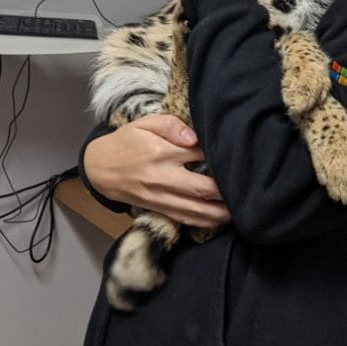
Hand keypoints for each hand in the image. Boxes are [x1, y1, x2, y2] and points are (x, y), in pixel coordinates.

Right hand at [83, 114, 230, 229]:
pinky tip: (218, 221)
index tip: (236, 155)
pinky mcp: (156, 209)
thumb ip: (171, 125)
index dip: (218, 155)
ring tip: (240, 211)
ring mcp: (159, 197)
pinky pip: (183, 219)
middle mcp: (161, 177)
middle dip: (225, 191)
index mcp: (161, 153)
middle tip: (247, 188)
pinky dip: (202, 222)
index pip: (199, 154)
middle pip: (201, 188)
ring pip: (194, 210)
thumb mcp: (145, 123)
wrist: (99, 167)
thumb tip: (194, 137)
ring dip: (219, 213)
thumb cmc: (127, 141)